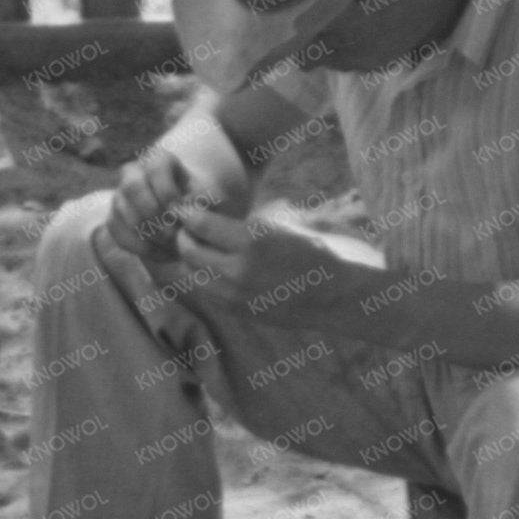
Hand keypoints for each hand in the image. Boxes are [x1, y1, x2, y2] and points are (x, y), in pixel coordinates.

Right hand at [105, 146, 196, 258]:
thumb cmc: (198, 202)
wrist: (185, 217)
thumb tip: (185, 212)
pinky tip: (163, 254)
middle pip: (132, 187)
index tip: (181, 212)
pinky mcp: (113, 219)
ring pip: (123, 212)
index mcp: (158, 160)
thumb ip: (202, 201)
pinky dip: (141, 247)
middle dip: (152, 213)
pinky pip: (118, 233)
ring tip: (173, 246)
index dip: (167, 192)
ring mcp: (119, 196)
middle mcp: (133, 172)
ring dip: (149, 234)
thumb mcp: (207, 197)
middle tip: (173, 233)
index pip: (155, 168)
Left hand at [162, 204, 354, 321]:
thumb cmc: (313, 252)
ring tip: (198, 247)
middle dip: (184, 236)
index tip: (183, 208)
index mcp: (252, 240)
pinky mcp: (238, 311)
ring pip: (192, 274)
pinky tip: (212, 267)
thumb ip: (246, 222)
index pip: (200, 224)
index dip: (186, 213)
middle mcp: (239, 269)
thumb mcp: (282, 224)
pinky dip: (202, 277)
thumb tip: (212, 213)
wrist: (335, 296)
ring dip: (190, 260)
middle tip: (187, 228)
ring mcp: (236, 294)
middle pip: (189, 251)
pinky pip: (207, 291)